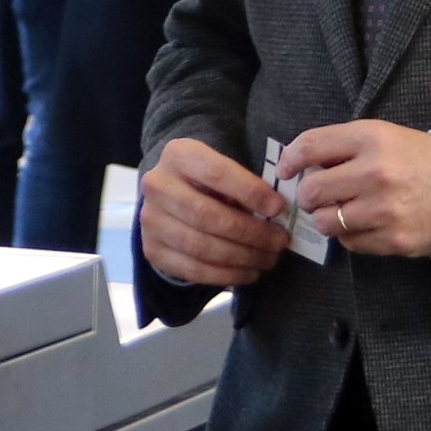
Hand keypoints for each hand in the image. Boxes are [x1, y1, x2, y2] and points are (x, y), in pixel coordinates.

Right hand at [140, 135, 288, 286]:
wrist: (168, 196)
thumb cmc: (208, 182)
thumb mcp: (223, 168)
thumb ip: (245, 184)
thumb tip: (277, 213)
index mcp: (178, 155)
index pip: (217, 174)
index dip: (251, 193)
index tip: (279, 208)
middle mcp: (157, 186)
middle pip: (207, 215)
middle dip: (250, 232)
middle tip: (279, 241)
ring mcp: (151, 220)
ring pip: (200, 246)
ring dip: (241, 257)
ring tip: (268, 259)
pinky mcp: (153, 250)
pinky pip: (192, 269)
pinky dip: (226, 275)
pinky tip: (248, 273)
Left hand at [275, 119, 430, 257]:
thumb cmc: (414, 159)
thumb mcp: (380, 136)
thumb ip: (340, 146)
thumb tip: (296, 163)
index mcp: (371, 138)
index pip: (311, 146)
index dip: (290, 159)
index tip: (286, 169)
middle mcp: (376, 172)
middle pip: (311, 191)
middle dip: (308, 195)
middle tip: (319, 195)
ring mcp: (384, 209)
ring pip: (325, 222)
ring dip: (327, 218)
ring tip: (343, 211)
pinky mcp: (394, 239)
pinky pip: (349, 243)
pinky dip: (351, 235)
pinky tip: (367, 223)